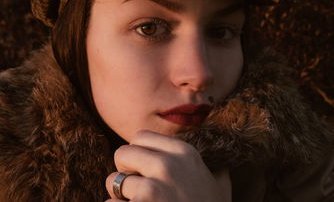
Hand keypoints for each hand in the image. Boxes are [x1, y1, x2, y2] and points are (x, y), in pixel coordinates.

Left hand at [105, 130, 230, 201]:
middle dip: (124, 171)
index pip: (140, 136)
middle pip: (122, 153)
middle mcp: (168, 164)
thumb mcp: (219, 187)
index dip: (137, 154)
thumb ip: (215, 170)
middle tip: (136, 189)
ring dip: (119, 196)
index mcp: (184, 152)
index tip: (145, 171)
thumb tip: (219, 164)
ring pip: (114, 181)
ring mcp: (153, 188)